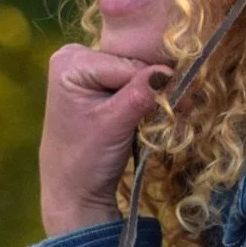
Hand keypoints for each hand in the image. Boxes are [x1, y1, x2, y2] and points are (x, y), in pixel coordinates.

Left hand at [39, 44, 170, 235]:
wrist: (74, 190)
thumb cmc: (86, 161)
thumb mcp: (114, 124)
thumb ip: (140, 94)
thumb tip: (169, 71)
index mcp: (71, 61)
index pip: (129, 62)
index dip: (152, 84)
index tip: (174, 106)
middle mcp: (76, 56)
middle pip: (132, 62)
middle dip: (153, 87)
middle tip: (172, 111)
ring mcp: (86, 68)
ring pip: (136, 71)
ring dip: (152, 92)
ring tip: (162, 114)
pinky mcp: (98, 82)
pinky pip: (131, 80)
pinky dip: (145, 96)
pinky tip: (151, 111)